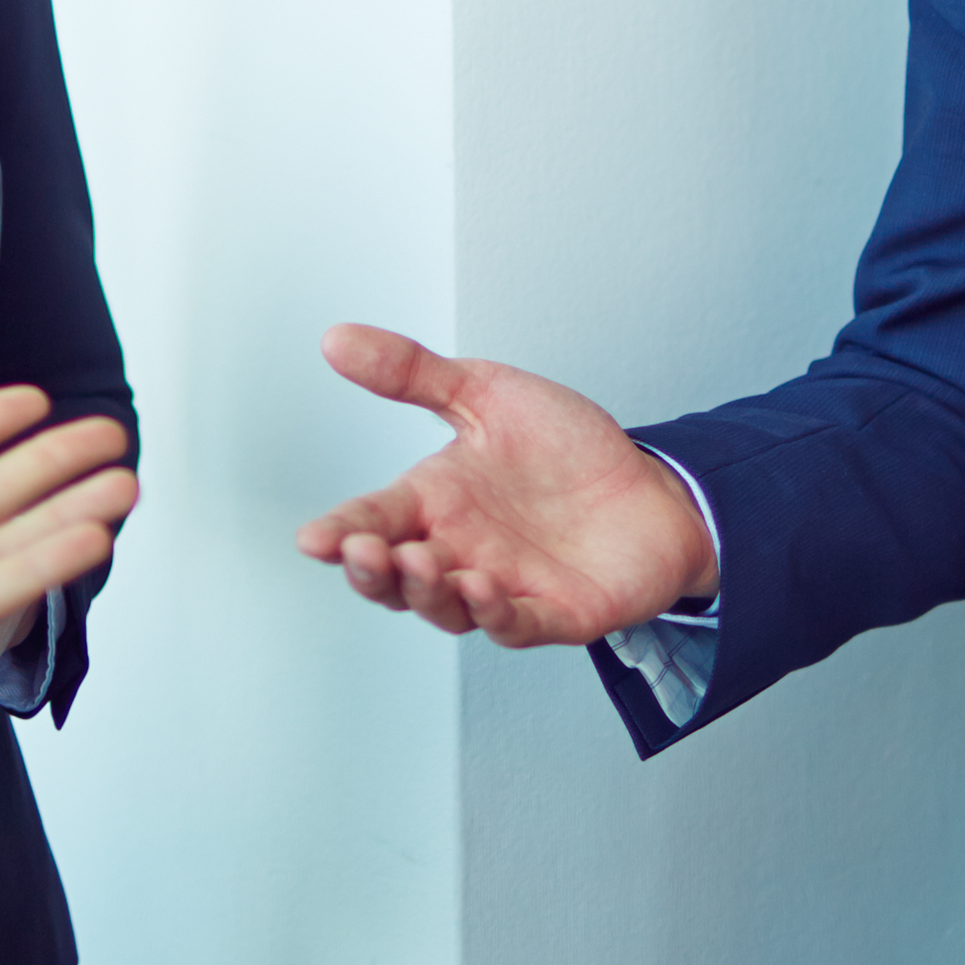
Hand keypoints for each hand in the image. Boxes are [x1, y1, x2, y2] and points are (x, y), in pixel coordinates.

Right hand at [292, 325, 717, 646]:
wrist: (652, 486)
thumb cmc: (567, 449)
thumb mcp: (486, 394)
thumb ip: (413, 373)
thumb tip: (338, 339)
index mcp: (436, 502)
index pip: (372, 520)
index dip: (339, 532)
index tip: (313, 538)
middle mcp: (460, 551)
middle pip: (395, 578)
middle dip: (372, 571)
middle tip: (363, 551)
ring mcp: (503, 588)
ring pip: (445, 608)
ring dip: (425, 592)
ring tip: (419, 563)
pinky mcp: (552, 613)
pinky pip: (514, 624)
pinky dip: (494, 615)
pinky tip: (482, 590)